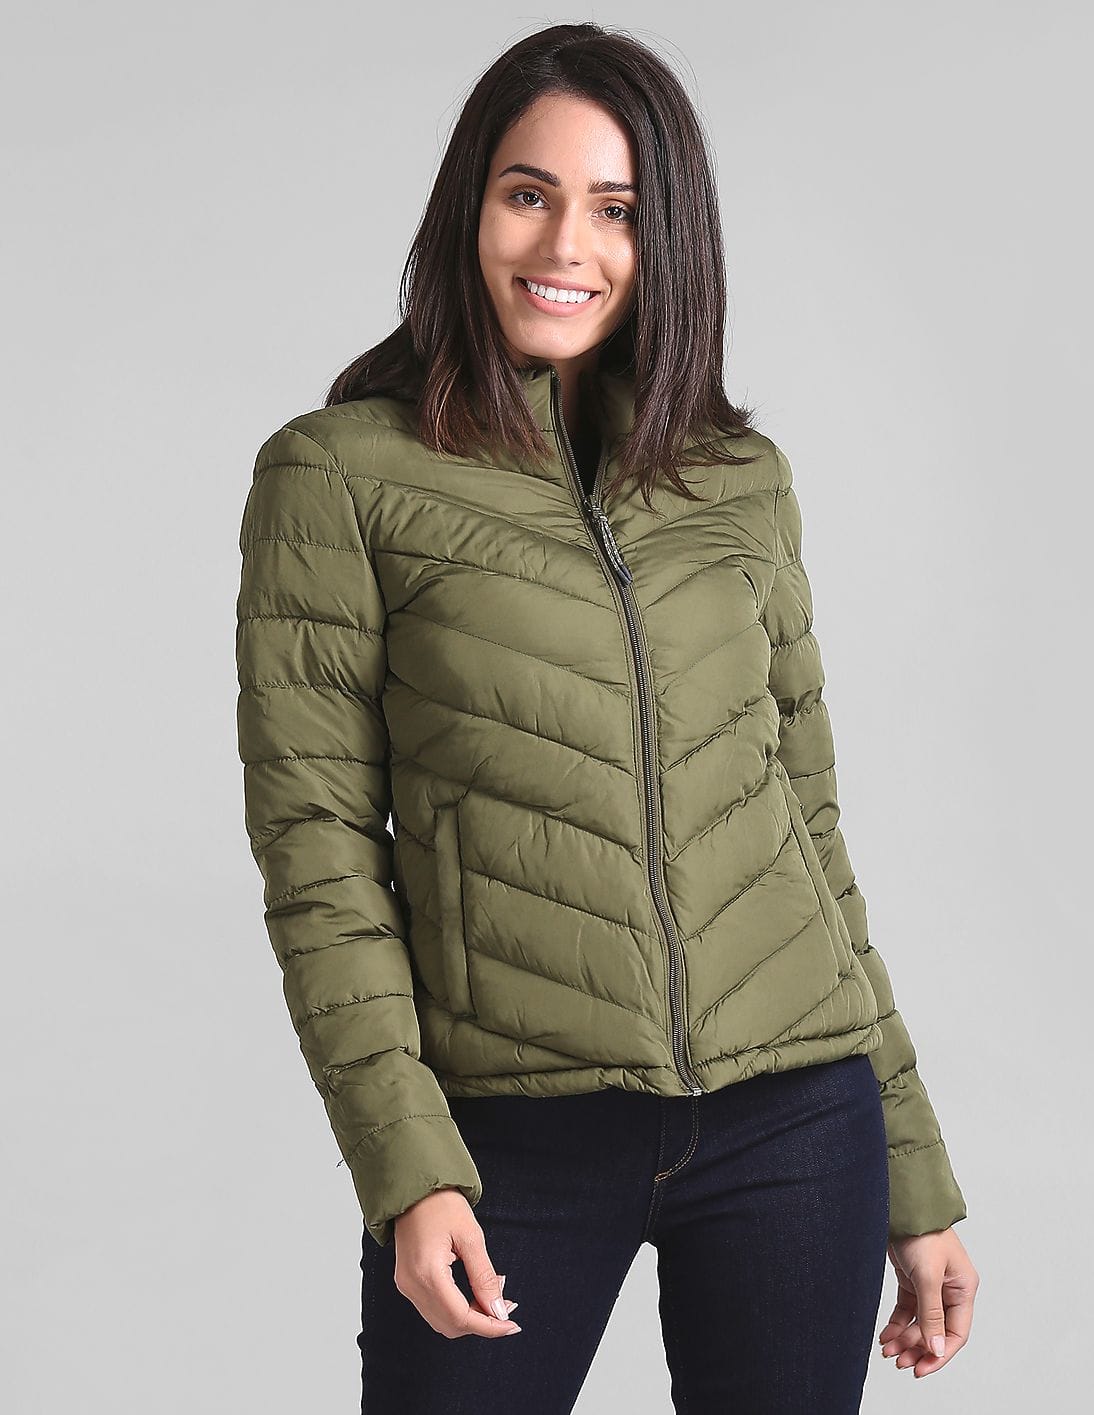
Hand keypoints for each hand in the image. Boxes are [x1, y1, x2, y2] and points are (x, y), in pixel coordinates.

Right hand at [392, 1189, 521, 1338]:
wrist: (414, 1187)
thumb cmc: (441, 1203)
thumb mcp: (470, 1236)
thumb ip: (484, 1277)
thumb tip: (498, 1310)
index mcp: (427, 1273)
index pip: (460, 1317)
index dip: (489, 1326)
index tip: (512, 1325)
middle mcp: (412, 1285)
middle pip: (451, 1325)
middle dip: (482, 1322)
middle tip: (506, 1305)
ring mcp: (406, 1285)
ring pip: (442, 1321)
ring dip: (470, 1316)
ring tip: (492, 1296)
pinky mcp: (407, 1281)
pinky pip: (434, 1308)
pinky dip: (456, 1308)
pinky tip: (473, 1293)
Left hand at [879, 1227, 978, 1377]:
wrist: (903, 1206)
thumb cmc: (923, 1233)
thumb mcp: (928, 1277)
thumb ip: (932, 1314)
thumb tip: (935, 1349)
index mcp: (963, 1290)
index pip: (955, 1333)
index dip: (938, 1355)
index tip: (920, 1369)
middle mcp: (949, 1290)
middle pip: (936, 1331)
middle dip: (918, 1348)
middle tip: (899, 1362)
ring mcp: (930, 1286)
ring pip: (920, 1323)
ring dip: (905, 1339)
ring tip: (888, 1351)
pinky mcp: (912, 1280)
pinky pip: (907, 1310)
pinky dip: (897, 1324)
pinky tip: (886, 1336)